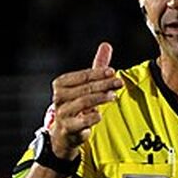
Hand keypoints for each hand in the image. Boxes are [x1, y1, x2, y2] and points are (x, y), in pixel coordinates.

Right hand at [48, 42, 123, 156]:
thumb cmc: (77, 104)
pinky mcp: (68, 129)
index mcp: (61, 84)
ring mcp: (62, 113)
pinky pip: (81, 122)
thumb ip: (96, 66)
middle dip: (104, 84)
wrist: (64, 133)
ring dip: (100, 98)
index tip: (113, 72)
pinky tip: (100, 115)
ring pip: (83, 103)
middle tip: (118, 82)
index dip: (98, 73)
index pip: (82, 76)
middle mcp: (59, 98)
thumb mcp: (85, 86)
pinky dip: (92, 118)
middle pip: (85, 88)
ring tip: (113, 96)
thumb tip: (106, 45)